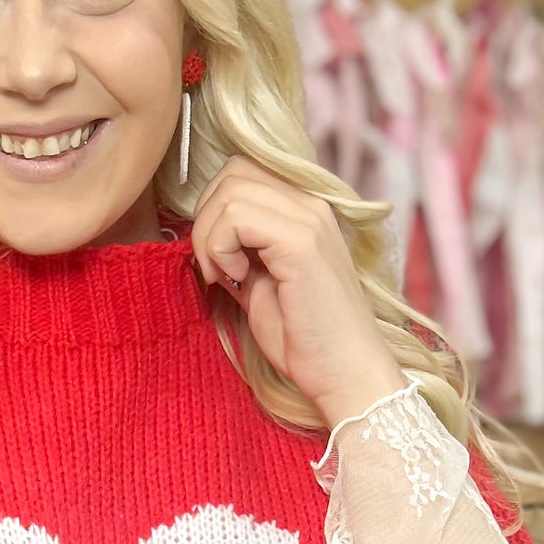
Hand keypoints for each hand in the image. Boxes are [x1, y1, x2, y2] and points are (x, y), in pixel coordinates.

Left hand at [189, 159, 403, 431]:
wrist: (345, 373)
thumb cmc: (305, 336)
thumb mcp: (259, 282)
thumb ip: (237, 248)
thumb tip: (198, 230)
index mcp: (304, 208)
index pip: (242, 170)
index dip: (214, 208)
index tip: (217, 256)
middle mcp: (311, 202)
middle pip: (233, 171)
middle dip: (206, 218)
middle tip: (215, 266)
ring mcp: (309, 217)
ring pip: (230, 190)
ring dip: (210, 236)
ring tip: (225, 276)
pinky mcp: (301, 241)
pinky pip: (236, 216)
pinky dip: (220, 247)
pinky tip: (237, 279)